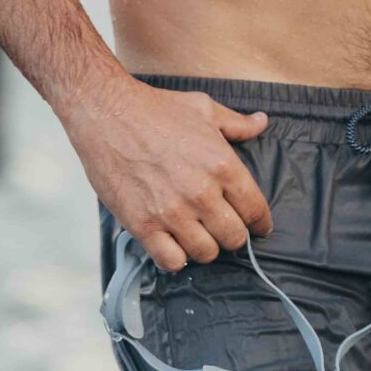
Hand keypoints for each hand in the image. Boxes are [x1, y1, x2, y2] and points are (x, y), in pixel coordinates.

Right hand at [70, 77, 272, 272]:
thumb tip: (261, 123)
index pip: (255, 209)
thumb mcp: (204, 108)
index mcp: (222, 164)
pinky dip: (176, 258)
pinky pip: (171, 262)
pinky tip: (173, 244)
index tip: (258, 225)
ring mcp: (172, 213)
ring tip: (197, 235)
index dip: (260, 221)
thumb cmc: (156, 109)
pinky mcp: (144, 225)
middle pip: (234, 238)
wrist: (108, 114)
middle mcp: (202, 193)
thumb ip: (236, 123)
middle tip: (222, 227)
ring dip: (205, 247)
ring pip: (206, 253)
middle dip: (233, 235)